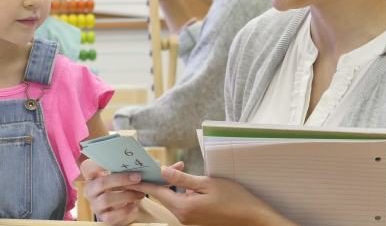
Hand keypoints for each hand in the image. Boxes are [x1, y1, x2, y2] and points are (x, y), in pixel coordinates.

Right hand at [80, 159, 144, 225]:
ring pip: (107, 199)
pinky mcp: (103, 218)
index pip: (89, 167)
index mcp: (92, 177)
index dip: (99, 164)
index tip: (115, 160)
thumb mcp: (120, 177)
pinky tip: (134, 206)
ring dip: (126, 195)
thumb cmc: (122, 187)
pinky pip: (112, 216)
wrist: (124, 208)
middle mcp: (90, 191)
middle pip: (101, 183)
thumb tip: (139, 164)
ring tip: (140, 194)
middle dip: (121, 179)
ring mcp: (95, 205)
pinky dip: (125, 210)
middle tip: (137, 177)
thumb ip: (123, 170)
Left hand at [132, 166, 292, 225]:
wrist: (252, 218)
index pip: (157, 191)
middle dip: (162, 179)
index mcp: (184, 207)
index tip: (133, 172)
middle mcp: (183, 217)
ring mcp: (190, 220)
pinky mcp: (197, 220)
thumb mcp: (208, 183)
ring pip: (174, 199)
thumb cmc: (234, 199)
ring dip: (173, 185)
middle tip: (167, 164)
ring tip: (175, 169)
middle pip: (164, 195)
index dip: (146, 180)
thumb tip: (163, 171)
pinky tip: (189, 183)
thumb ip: (183, 179)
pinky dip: (181, 193)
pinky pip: (183, 204)